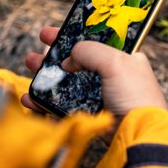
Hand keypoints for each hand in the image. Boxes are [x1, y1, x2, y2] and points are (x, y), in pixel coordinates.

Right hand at [21, 26, 167, 121]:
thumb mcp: (115, 62)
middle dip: (53, 56)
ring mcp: (100, 96)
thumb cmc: (135, 96)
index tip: (50, 34)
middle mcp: (112, 75)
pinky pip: (63, 105)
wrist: (138, 133)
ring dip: (46, 76)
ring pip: (66, 82)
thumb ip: (89, 51)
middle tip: (36, 52)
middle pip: (76, 61)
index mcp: (124, 58)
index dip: (71, 35)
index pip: (94, 40)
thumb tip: (69, 59)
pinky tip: (31, 98)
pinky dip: (45, 101)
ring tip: (29, 68)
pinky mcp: (91, 114)